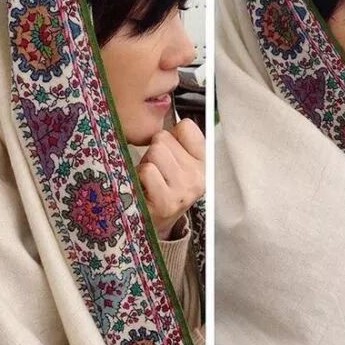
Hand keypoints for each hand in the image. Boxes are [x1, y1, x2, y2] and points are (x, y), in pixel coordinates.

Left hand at [136, 119, 204, 239]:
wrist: (156, 226)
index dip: (170, 136)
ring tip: (149, 181)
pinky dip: (140, 179)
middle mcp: (199, 176)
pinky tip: (145, 191)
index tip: (170, 153)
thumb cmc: (163, 188)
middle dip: (153, 152)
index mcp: (204, 163)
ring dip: (146, 165)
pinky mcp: (167, 202)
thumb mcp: (179, 164)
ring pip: (155, 153)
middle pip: (163, 138)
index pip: (186, 126)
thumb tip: (175, 117)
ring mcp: (184, 190)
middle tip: (156, 171)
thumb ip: (180, 141)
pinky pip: (147, 171)